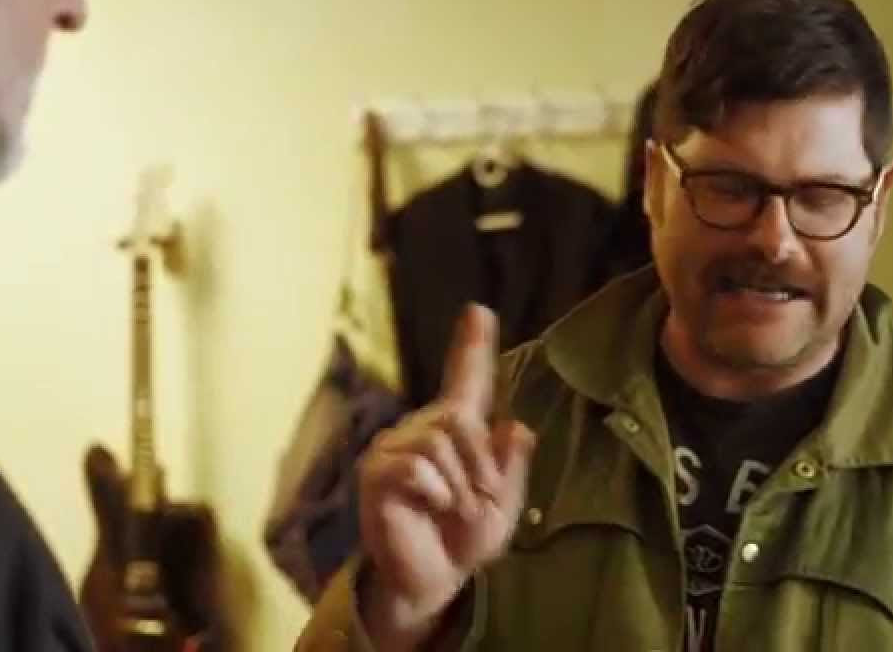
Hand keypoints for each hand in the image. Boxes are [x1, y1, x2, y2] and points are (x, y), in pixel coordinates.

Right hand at [357, 304, 535, 649]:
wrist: (432, 581)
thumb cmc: (463, 539)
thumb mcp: (503, 506)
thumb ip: (511, 467)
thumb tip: (516, 426)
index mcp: (454, 432)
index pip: (466, 380)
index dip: (473, 345)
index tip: (479, 310)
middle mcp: (420, 430)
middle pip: (460, 419)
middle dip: (481, 466)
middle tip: (478, 502)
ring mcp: (394, 449)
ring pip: (439, 443)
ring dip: (459, 486)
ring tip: (452, 512)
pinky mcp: (376, 473)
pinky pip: (416, 468)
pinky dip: (435, 493)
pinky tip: (429, 509)